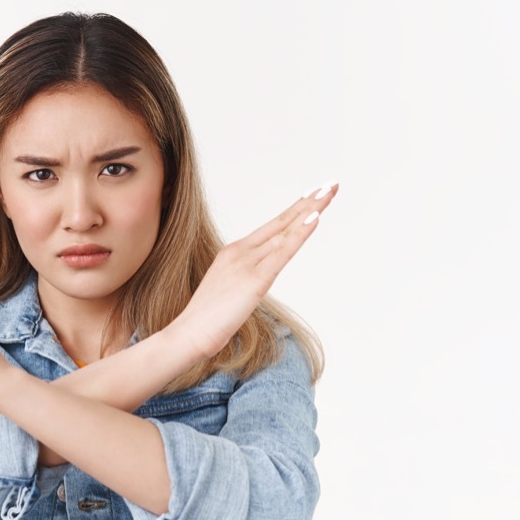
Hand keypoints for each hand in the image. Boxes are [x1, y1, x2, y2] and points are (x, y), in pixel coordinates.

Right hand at [176, 182, 337, 357]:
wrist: (189, 333)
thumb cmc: (205, 321)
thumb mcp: (228, 293)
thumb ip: (243, 282)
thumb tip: (256, 284)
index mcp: (233, 253)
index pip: (271, 227)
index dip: (293, 210)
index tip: (311, 196)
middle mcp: (241, 252)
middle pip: (281, 223)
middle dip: (308, 203)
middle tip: (330, 185)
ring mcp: (247, 263)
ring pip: (286, 232)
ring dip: (310, 210)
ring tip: (329, 192)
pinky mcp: (256, 280)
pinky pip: (284, 252)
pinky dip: (300, 233)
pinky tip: (314, 217)